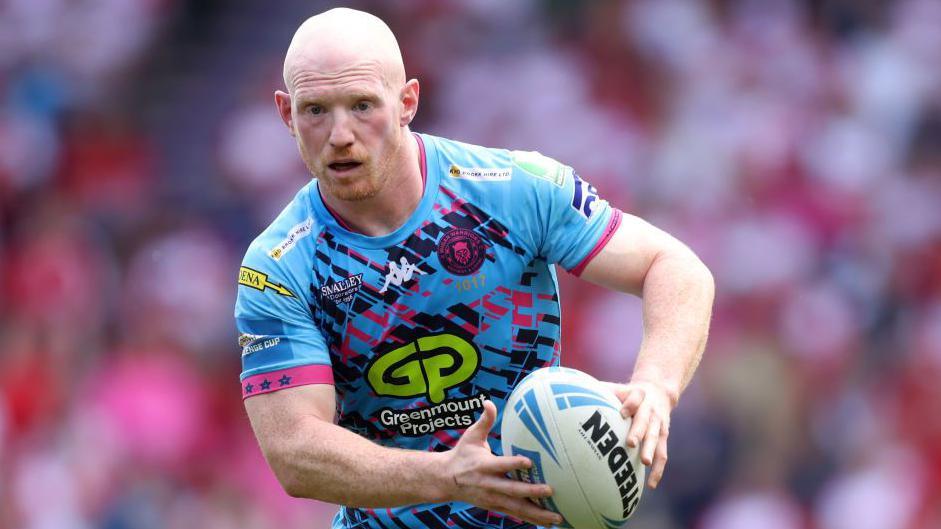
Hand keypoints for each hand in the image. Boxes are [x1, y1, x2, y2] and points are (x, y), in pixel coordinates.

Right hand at [442, 400, 563, 527]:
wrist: (445, 480)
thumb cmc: (462, 455)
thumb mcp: (471, 436)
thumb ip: (484, 421)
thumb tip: (489, 402)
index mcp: (484, 466)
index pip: (500, 465)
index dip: (513, 464)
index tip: (529, 463)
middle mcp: (489, 485)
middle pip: (512, 491)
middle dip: (531, 492)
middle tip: (550, 490)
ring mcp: (493, 498)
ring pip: (517, 508)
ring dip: (537, 513)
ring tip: (557, 517)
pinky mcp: (496, 506)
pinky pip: (516, 514)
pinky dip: (532, 519)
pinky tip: (548, 523)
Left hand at [602, 380, 675, 488]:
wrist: (659, 392)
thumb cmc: (630, 393)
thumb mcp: (619, 388)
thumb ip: (602, 390)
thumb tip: (573, 392)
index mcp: (639, 395)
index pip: (636, 398)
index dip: (630, 405)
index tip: (622, 413)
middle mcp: (650, 410)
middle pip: (645, 420)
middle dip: (638, 431)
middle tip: (630, 443)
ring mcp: (658, 424)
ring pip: (655, 438)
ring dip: (650, 450)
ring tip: (644, 462)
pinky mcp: (663, 437)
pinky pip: (662, 455)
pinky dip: (658, 471)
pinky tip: (650, 485)